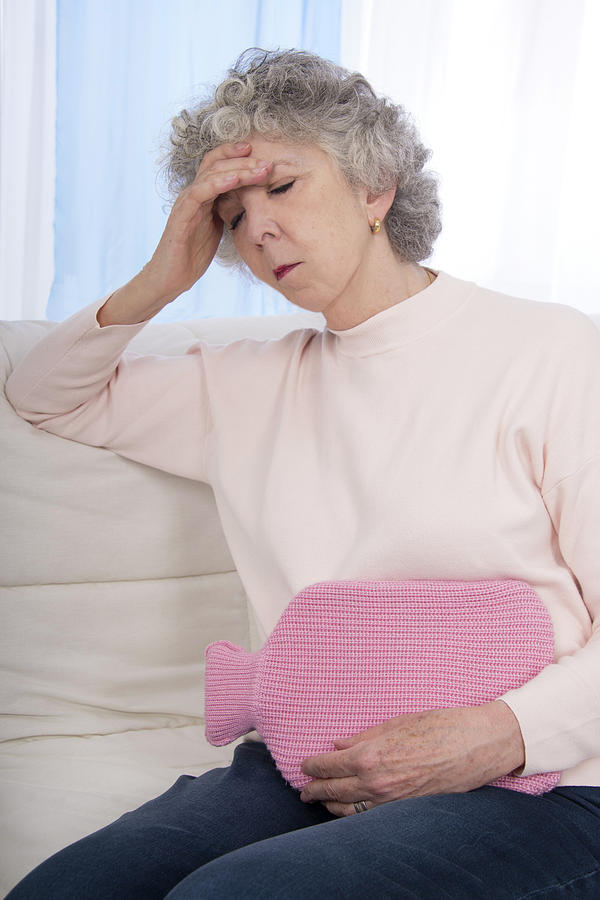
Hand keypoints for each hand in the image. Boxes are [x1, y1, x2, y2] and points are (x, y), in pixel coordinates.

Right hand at [141, 141, 272, 302]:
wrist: (172, 278)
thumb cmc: (193, 255)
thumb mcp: (218, 227)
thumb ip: (229, 210)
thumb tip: (254, 202)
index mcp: (203, 196)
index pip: (218, 164)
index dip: (238, 156)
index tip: (263, 155)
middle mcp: (193, 194)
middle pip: (217, 164)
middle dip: (245, 161)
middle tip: (269, 162)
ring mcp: (186, 203)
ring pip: (210, 175)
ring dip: (238, 170)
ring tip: (259, 169)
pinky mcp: (181, 216)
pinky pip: (198, 193)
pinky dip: (216, 183)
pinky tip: (234, 179)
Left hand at [299, 701, 524, 816]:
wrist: (476, 745)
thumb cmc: (438, 726)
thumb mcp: (396, 723)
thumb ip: (364, 736)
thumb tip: (339, 744)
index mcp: (370, 756)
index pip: (328, 766)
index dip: (312, 767)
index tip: (305, 766)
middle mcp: (376, 783)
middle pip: (334, 792)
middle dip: (315, 791)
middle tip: (304, 789)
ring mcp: (392, 800)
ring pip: (350, 811)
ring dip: (331, 806)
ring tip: (321, 801)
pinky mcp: (406, 809)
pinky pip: (371, 816)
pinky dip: (354, 814)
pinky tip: (349, 810)